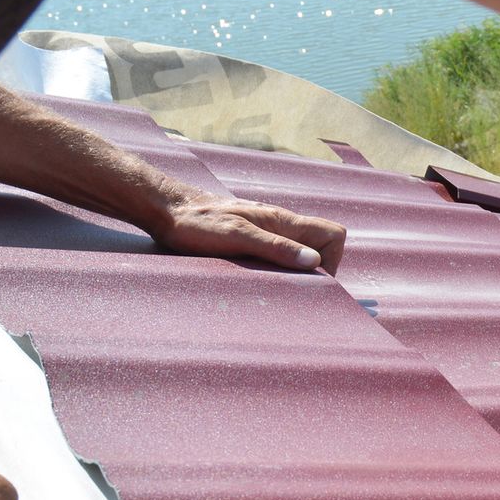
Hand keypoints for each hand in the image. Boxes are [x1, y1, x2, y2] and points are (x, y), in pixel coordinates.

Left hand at [152, 196, 346, 273]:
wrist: (166, 209)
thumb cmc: (196, 222)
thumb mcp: (236, 236)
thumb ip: (276, 248)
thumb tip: (314, 263)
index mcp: (281, 220)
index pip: (333, 234)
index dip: (331, 260)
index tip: (310, 281)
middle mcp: (279, 224)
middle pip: (321, 246)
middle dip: (316, 271)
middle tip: (291, 289)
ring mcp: (266, 230)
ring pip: (300, 252)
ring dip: (295, 272)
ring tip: (273, 287)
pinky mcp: (251, 238)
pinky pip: (279, 254)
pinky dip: (277, 270)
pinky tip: (257, 280)